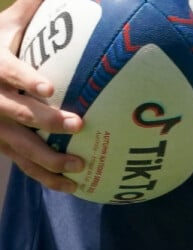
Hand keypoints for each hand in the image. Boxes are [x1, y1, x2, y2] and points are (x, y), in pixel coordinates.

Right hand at [0, 1, 84, 192]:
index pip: (5, 70)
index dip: (24, 77)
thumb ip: (26, 13)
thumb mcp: (2, 30)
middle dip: (45, 121)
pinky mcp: (3, 146)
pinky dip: (45, 177)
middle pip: (16, 113)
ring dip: (49, 159)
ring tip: (80, 168)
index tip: (48, 87)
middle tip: (78, 126)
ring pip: (20, 147)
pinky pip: (24, 165)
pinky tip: (68, 186)